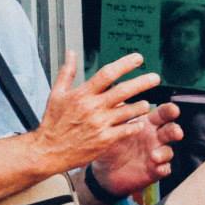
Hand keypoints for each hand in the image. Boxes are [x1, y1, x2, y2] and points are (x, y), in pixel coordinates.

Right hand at [32, 51, 160, 171]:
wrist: (49, 151)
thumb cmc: (53, 123)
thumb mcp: (56, 94)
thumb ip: (67, 72)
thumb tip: (72, 53)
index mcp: (82, 94)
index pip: (107, 74)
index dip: (125, 64)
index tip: (138, 59)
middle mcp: (93, 108)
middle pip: (123, 91)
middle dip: (142, 82)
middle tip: (155, 78)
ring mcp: (100, 125)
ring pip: (129, 112)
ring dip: (141, 106)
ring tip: (146, 103)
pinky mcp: (105, 141)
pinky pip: (127, 130)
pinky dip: (135, 125)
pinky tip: (139, 122)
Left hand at [91, 100, 183, 194]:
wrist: (105, 171)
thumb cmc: (111, 144)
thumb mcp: (112, 127)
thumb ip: (117, 112)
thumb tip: (116, 96)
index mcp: (147, 123)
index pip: (162, 114)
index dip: (169, 111)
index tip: (173, 110)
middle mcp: (155, 137)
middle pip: (171, 130)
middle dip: (175, 130)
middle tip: (175, 132)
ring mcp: (156, 154)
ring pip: (169, 151)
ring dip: (165, 152)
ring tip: (155, 155)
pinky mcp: (155, 170)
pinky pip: (164, 169)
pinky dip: (163, 168)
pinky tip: (158, 168)